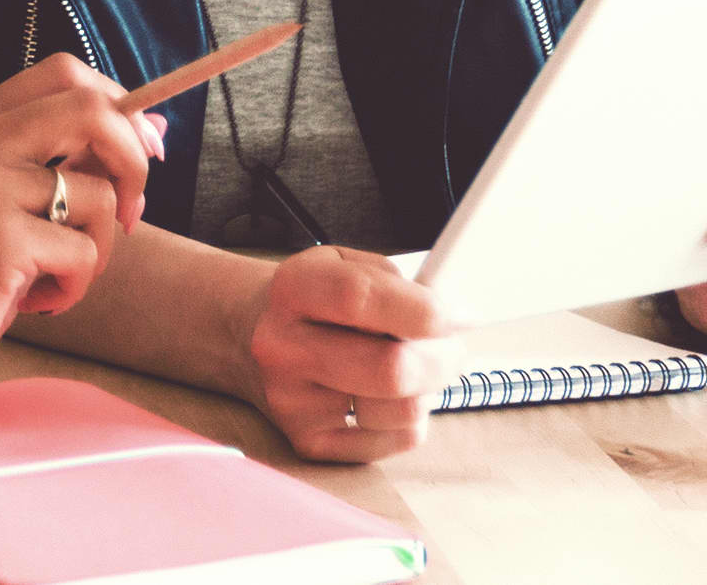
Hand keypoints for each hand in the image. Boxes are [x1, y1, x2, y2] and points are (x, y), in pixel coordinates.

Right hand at [0, 58, 156, 417]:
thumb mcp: (12, 207)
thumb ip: (72, 162)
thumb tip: (157, 127)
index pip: (65, 73)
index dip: (119, 108)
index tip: (141, 157)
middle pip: (90, 107)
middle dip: (134, 162)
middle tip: (130, 217)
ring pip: (99, 193)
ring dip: (98, 249)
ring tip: (53, 277)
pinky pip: (85, 252)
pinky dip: (76, 286)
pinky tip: (35, 302)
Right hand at [224, 246, 465, 462]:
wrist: (245, 334)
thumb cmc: (311, 299)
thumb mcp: (340, 263)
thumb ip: (394, 281)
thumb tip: (456, 316)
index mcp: (294, 290)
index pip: (364, 299)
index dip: (428, 310)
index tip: (461, 315)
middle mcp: (285, 348)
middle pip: (390, 369)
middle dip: (443, 359)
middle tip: (452, 348)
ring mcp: (293, 402)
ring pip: (400, 411)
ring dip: (428, 390)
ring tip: (418, 370)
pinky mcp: (308, 442)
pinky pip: (393, 442)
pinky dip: (410, 419)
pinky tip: (393, 396)